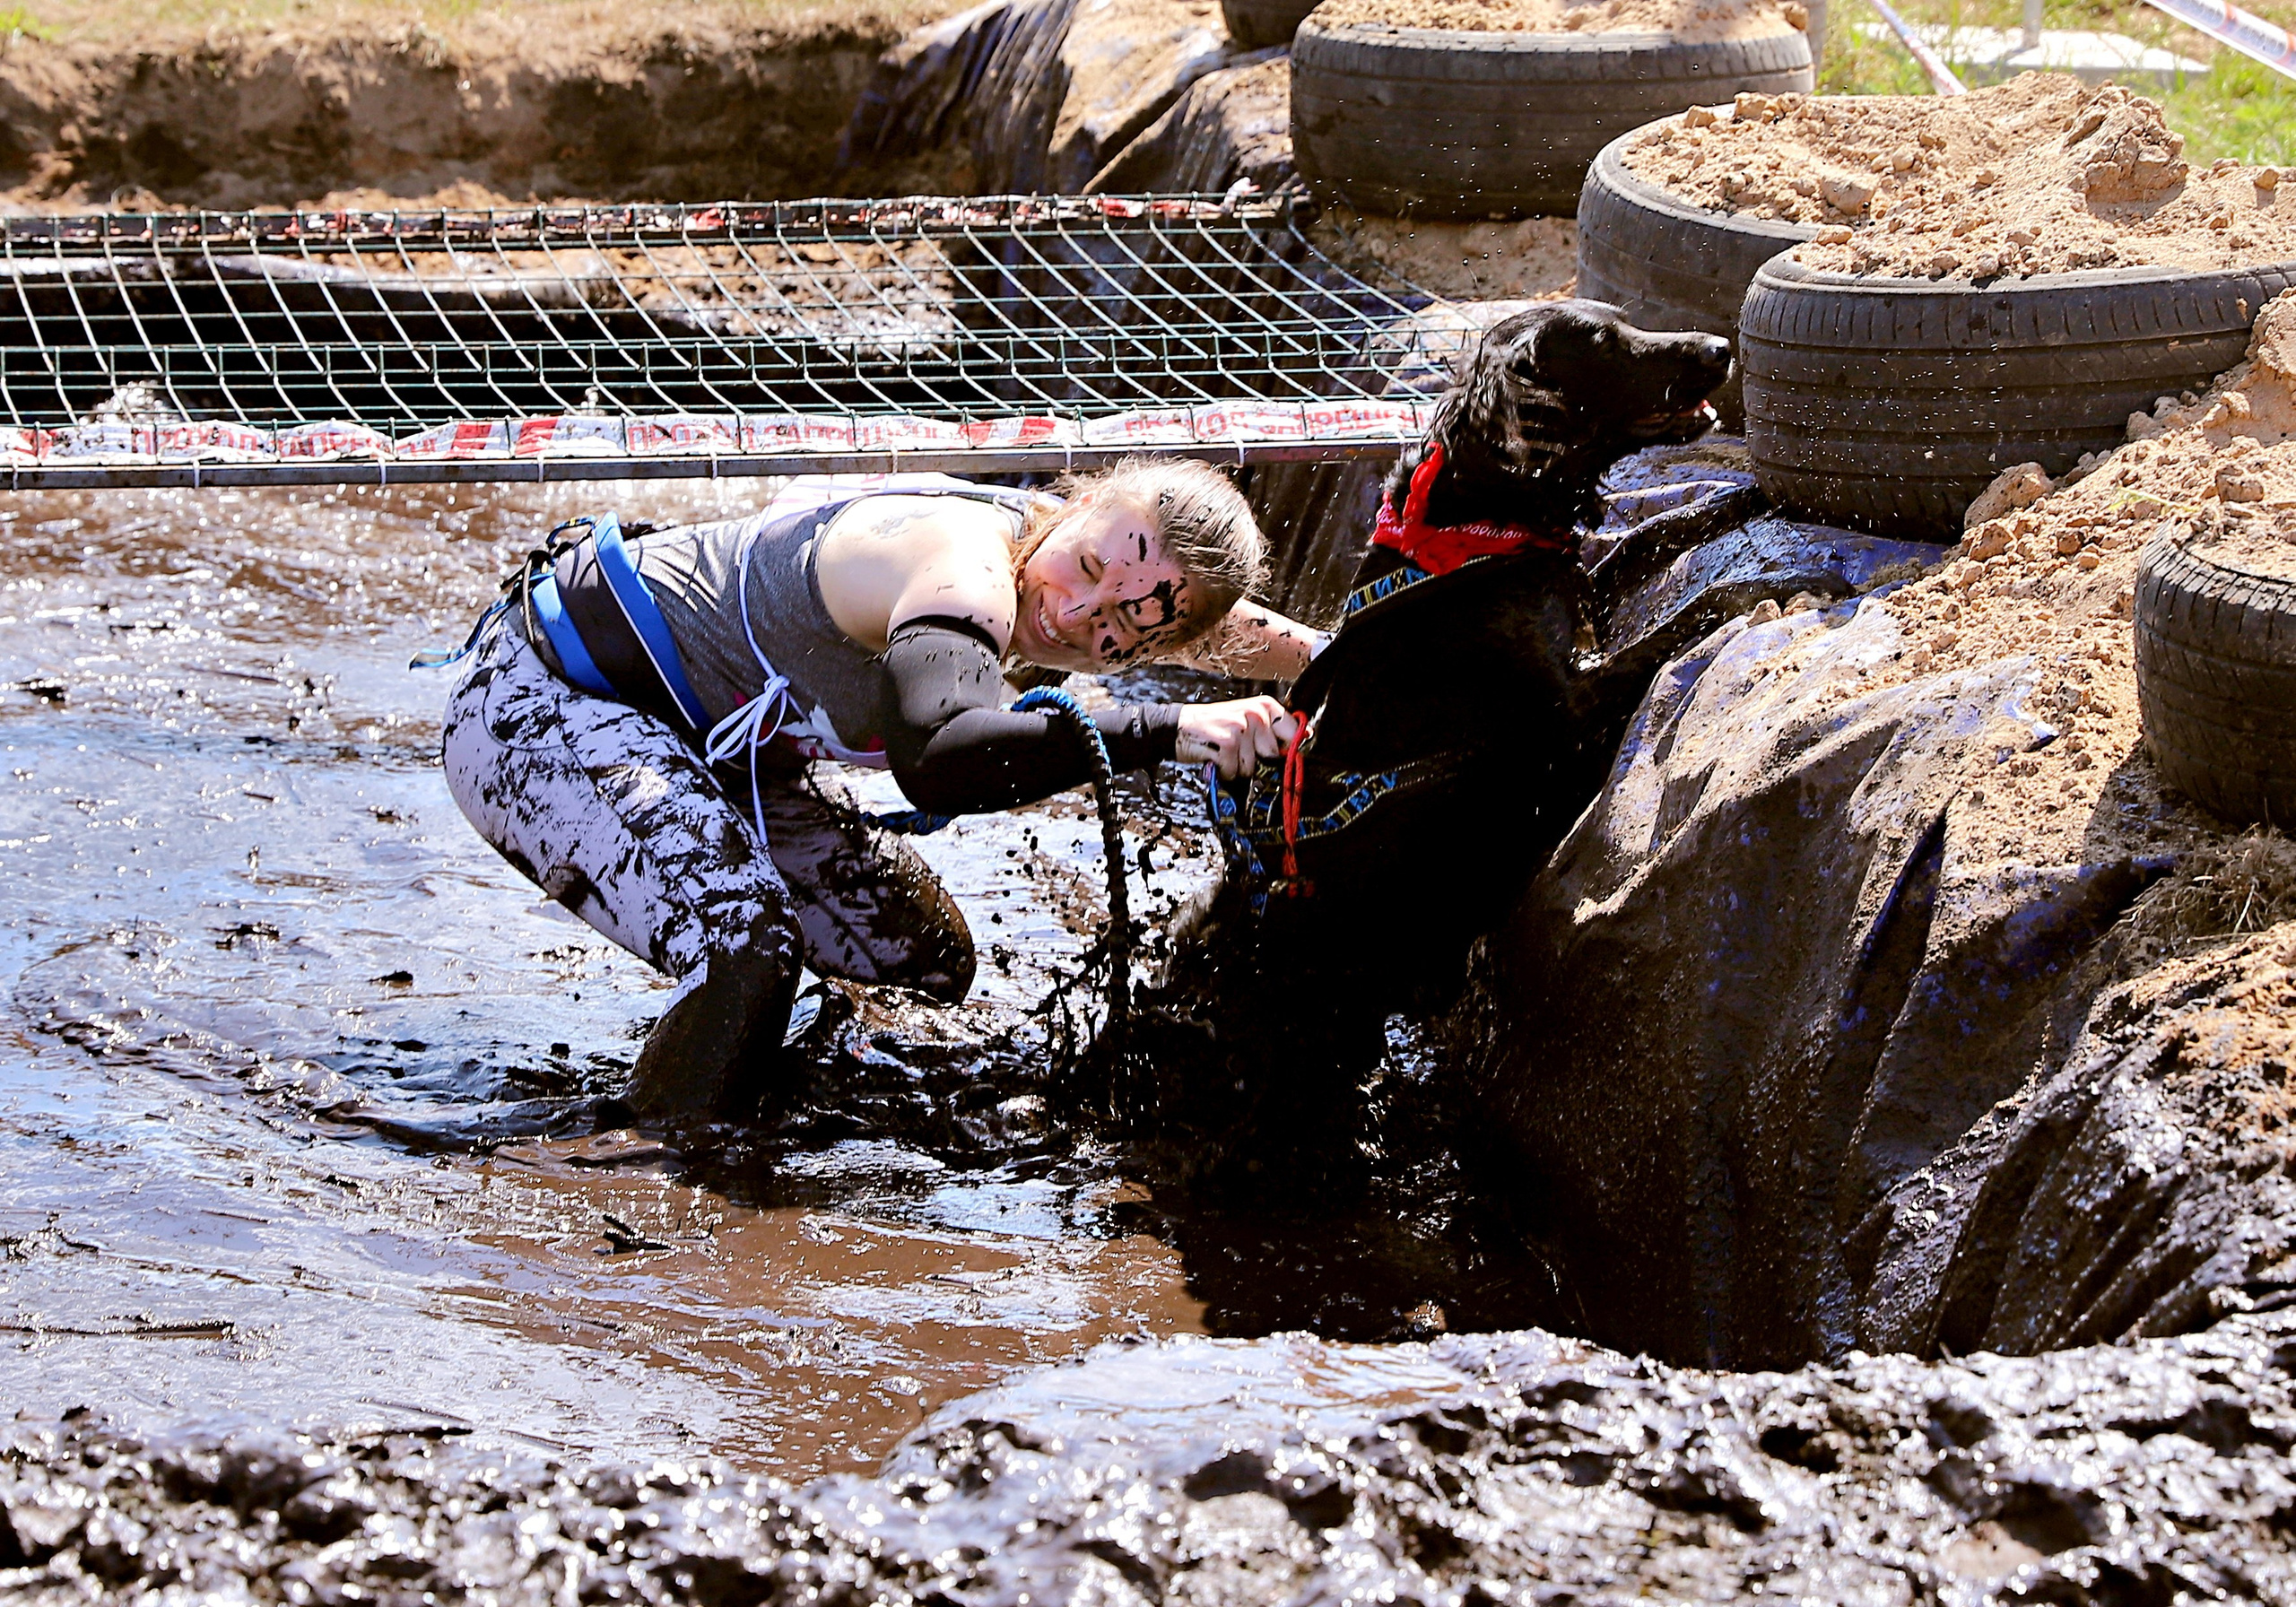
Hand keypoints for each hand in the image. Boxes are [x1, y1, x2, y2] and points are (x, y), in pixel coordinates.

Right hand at [1175, 696, 1297, 779]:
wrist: (1178, 726)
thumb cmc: (1214, 725)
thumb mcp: (1247, 719)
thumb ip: (1273, 728)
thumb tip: (1305, 737)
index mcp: (1265, 705)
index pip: (1294, 733)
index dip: (1285, 749)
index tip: (1272, 751)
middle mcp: (1256, 713)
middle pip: (1272, 755)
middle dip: (1255, 759)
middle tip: (1237, 747)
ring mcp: (1241, 727)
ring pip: (1252, 767)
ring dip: (1236, 766)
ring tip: (1224, 751)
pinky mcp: (1227, 742)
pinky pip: (1234, 771)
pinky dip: (1224, 770)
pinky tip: (1215, 757)